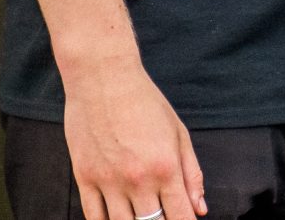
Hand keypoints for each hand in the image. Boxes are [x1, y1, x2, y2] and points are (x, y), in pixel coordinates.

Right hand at [61, 56, 206, 219]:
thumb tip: (200, 208)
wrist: (103, 78)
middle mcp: (138, 179)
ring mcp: (108, 181)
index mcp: (166, 167)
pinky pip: (93, 217)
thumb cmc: (145, 102)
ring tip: (141, 216)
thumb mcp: (178, 133)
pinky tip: (116, 219)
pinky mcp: (85, 178)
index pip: (180, 216)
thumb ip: (191, 173)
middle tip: (162, 216)